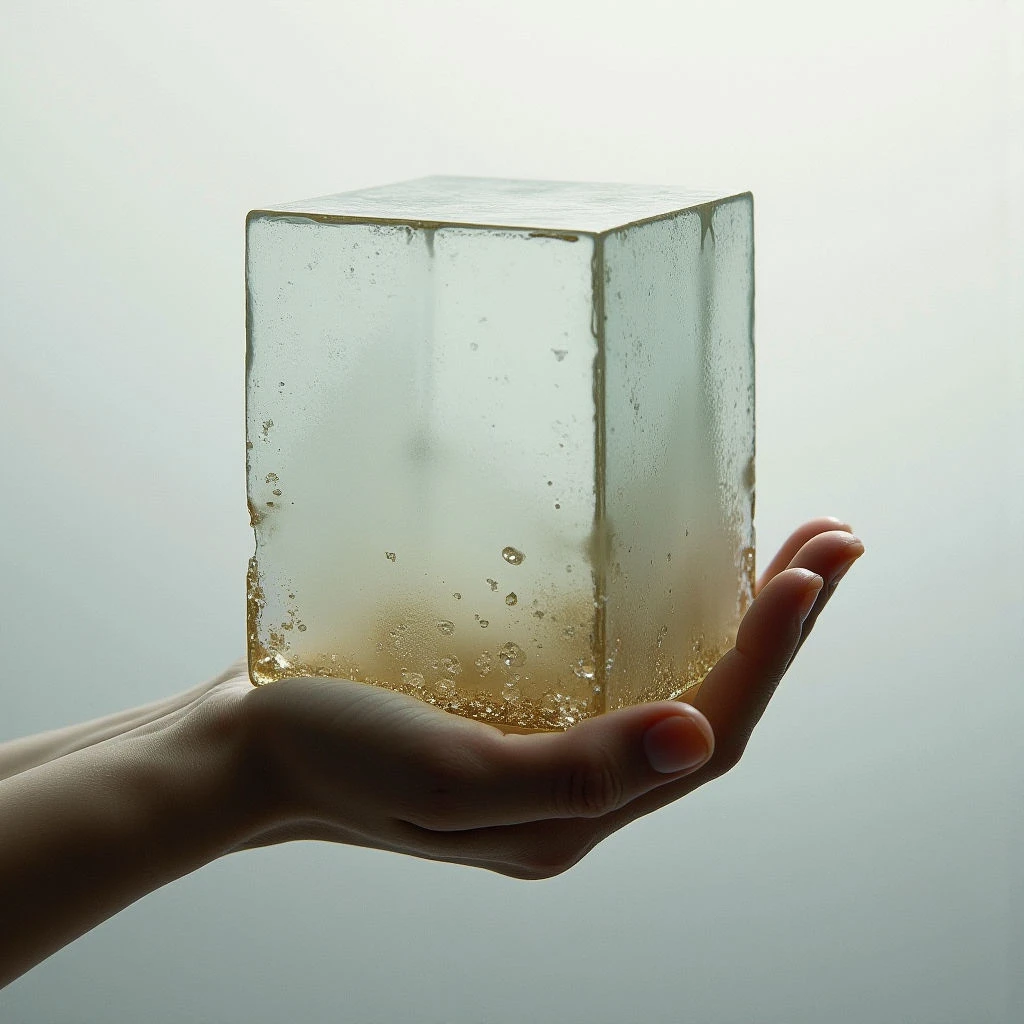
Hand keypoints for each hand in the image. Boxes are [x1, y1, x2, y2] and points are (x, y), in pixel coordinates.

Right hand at [229, 518, 863, 877]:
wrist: (240, 752)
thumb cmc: (330, 754)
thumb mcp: (451, 774)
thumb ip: (574, 771)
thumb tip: (698, 740)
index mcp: (571, 820)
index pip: (706, 735)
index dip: (768, 656)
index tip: (810, 568)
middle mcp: (574, 797)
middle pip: (708, 710)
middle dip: (779, 631)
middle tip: (830, 542)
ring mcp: (547, 757)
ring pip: (673, 690)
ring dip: (736, 625)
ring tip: (781, 554)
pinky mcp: (518, 719)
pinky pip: (620, 676)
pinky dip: (671, 628)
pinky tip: (676, 582)